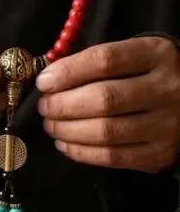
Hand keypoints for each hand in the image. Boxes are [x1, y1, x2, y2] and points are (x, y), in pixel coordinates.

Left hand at [37, 37, 179, 172]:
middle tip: (45, 107)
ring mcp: (166, 125)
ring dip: (68, 130)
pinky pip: (113, 157)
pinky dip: (81, 152)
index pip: (105, 60)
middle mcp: (167, 89)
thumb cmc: (145, 75)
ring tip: (51, 125)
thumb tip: (48, 80)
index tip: (44, 82)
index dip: (68, 72)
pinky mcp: (159, 154)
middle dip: (63, 105)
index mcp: (156, 55)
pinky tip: (65, 144)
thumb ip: (94, 63)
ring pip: (106, 131)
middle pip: (104, 99)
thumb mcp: (130, 56)